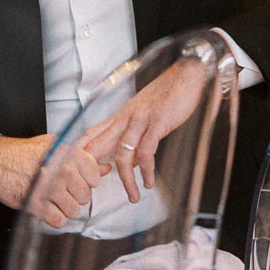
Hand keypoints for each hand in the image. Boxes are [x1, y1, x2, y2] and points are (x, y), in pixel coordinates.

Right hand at [0, 133, 110, 228]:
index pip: (94, 176)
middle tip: (60, 190)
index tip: (75, 180)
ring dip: (64, 208)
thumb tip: (106, 168)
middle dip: (74, 196)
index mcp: (67, 153)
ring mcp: (49, 187)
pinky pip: (58, 221)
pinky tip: (45, 208)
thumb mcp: (55, 147)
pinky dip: (53, 218)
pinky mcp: (36, 204)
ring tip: (51, 199)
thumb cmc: (25, 153)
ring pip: (73, 210)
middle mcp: (61, 169)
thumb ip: (82, 158)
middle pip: (85, 196)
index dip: (86, 181)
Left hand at [81, 58, 205, 202]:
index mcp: (122, 115)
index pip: (92, 132)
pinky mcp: (157, 122)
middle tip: (93, 189)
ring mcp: (141, 119)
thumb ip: (139, 138)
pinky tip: (149, 181)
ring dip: (126, 179)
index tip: (81, 171)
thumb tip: (136, 162)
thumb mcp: (148, 115)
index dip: (82, 151)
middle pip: (99, 144)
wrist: (187, 74)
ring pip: (122, 153)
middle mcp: (126, 117)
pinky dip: (146, 170)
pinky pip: (146, 151)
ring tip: (133, 196)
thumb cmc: (169, 93)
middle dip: (92, 168)